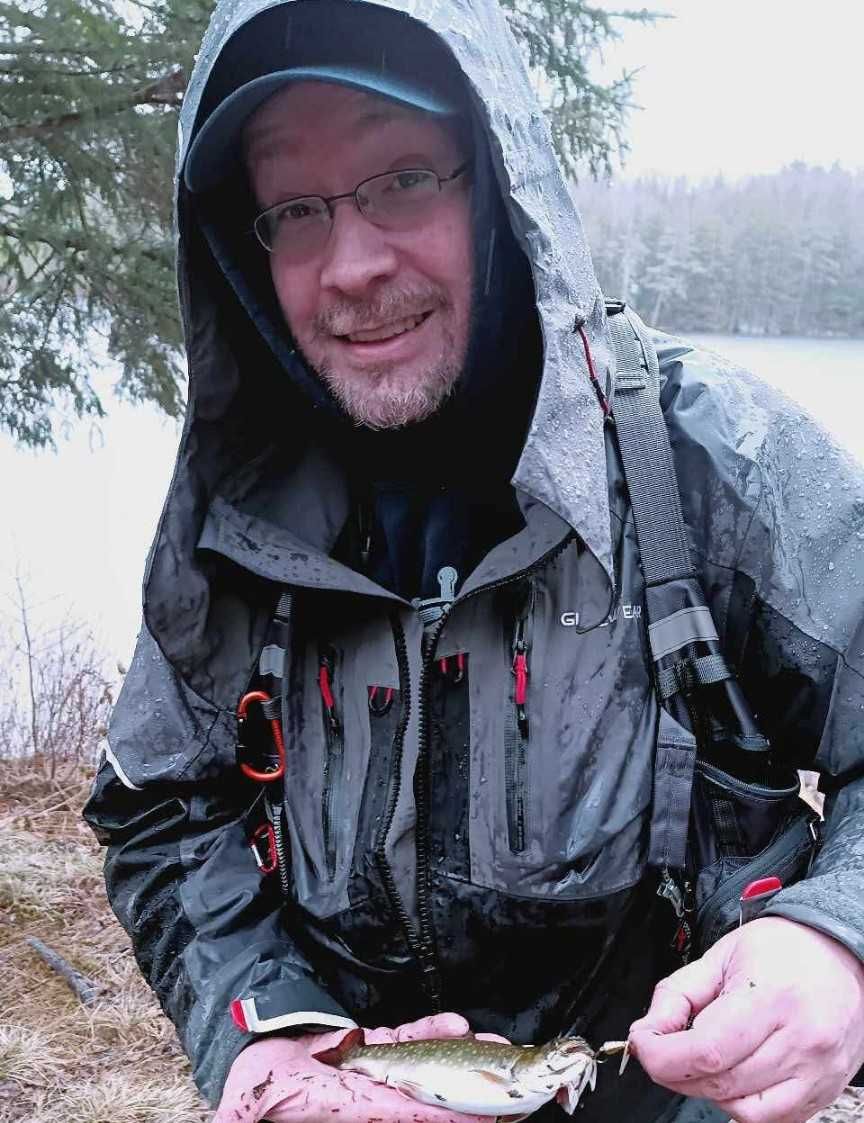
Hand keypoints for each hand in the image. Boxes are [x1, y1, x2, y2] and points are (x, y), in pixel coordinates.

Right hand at [212, 1011, 499, 1122]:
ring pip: (424, 1064)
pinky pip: (406, 1039)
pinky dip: (430, 1031)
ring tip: (497, 1045)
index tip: (473, 1115)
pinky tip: (457, 1025)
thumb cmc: (251, 1092)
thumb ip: (246, 1115)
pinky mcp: (370, 1048)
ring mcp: (372, 1072)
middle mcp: (367, 1095)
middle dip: (465, 1090)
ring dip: (460, 1056)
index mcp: (342, 1109)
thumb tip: (232, 1119)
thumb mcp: (246, 1109)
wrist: (251, 1057)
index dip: (430, 1112)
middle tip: (507, 1086)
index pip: (394, 1113)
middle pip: (423, 1093)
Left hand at [628, 917, 863, 1122]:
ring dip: (708, 1091)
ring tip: (703, 1059)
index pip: (707, 1051)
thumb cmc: (782, 950)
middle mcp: (801, 1040)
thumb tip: (647, 1032)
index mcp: (771, 997)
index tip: (644, 1044)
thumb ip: (677, 993)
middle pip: (720, 1083)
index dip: (662, 1056)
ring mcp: (817, 1072)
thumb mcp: (721, 955)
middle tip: (664, 1049)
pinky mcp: (823, 1093)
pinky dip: (741, 1104)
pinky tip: (734, 1073)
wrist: (840, 955)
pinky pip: (772, 1120)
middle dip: (677, 1072)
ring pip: (743, 1110)